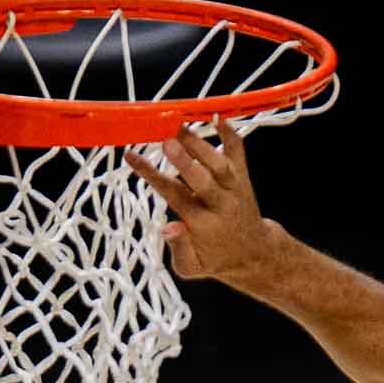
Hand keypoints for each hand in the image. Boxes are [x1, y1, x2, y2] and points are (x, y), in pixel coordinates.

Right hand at [124, 118, 278, 286]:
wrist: (254, 254)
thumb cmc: (214, 258)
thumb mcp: (192, 267)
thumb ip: (178, 250)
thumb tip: (169, 228)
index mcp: (203, 224)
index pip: (174, 196)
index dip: (152, 176)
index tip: (130, 156)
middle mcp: (221, 204)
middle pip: (204, 180)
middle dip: (186, 162)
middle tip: (167, 141)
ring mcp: (234, 189)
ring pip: (221, 165)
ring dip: (201, 144)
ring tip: (178, 124)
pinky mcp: (243, 178)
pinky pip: (238, 153)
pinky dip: (230, 135)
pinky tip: (215, 116)